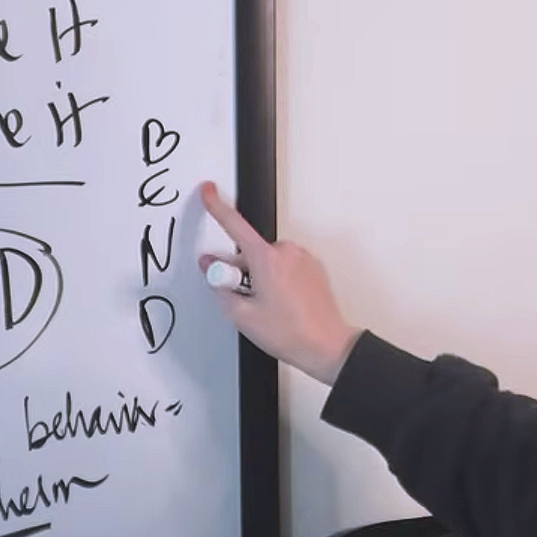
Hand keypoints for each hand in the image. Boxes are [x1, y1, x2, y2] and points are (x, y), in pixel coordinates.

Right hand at [196, 182, 361, 384]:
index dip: (217, 207)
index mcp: (267, 259)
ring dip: (261, 276)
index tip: (209, 190)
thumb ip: (220, 286)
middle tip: (247, 301)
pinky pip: (286, 267)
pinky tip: (284, 304)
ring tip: (270, 308)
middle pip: (250, 252)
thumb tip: (211, 267)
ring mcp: (303, 258)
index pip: (235, 225)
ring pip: (269, 260)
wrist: (328, 346)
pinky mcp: (313, 268)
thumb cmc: (289, 333)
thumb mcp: (242, 315)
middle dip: (241, 271)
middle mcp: (287, 252)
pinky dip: (279, 280)